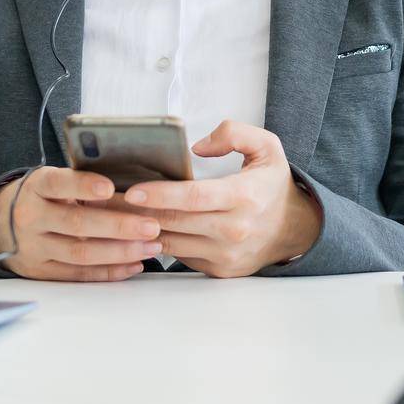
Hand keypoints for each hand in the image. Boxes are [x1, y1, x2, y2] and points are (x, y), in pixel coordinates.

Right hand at [0, 166, 162, 280]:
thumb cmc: (40, 196)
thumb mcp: (50, 180)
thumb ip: (79, 183)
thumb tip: (130, 188)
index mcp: (36, 187)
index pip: (59, 184)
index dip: (84, 186)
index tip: (110, 187)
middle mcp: (31, 217)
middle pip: (77, 224)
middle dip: (118, 226)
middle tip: (151, 225)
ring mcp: (33, 247)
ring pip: (80, 253)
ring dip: (120, 252)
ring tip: (151, 246)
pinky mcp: (39, 271)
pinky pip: (77, 274)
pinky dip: (108, 271)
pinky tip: (133, 264)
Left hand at [126, 120, 323, 277]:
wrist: (296, 230)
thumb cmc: (273, 186)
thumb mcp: (267, 147)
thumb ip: (234, 134)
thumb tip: (196, 148)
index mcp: (244, 196)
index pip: (193, 197)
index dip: (160, 194)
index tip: (132, 191)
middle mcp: (234, 229)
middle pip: (174, 221)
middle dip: (137, 211)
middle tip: (108, 200)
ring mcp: (225, 254)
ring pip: (171, 242)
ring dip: (140, 229)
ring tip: (116, 214)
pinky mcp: (218, 269)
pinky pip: (179, 255)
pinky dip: (159, 241)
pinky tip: (140, 229)